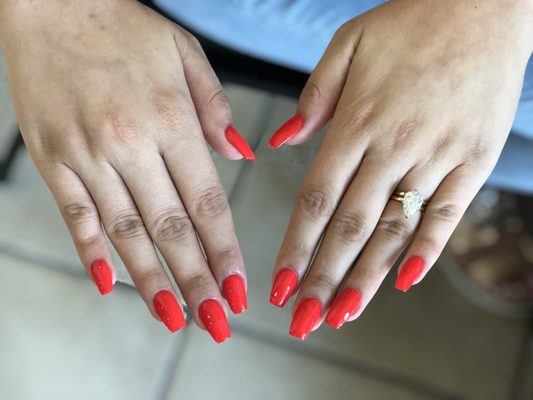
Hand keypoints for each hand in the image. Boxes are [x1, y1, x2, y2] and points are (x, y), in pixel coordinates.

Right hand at [0, 0, 252, 341]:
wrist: (50, 2)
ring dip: (151, 280)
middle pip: (171, 228)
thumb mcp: (185, 55)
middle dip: (196, 280)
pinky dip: (92, 252)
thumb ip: (215, 109)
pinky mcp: (52, 159)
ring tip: (173, 318)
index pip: (208, 202)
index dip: (225, 251)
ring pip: (126, 232)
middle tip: (214, 321)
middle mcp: (130, 144)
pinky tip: (110, 284)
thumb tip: (242, 159)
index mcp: (171, 120)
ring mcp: (86, 155)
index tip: (239, 290)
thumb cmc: (124, 28)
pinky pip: (75, 215)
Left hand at [268, 0, 532, 338]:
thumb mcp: (348, 45)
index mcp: (356, 123)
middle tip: (303, 321)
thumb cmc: (409, 24)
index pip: (316, 198)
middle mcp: (393, 147)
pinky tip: (405, 285)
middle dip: (323, 278)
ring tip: (343, 315)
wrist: (483, 3)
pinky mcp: (475, 160)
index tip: (279, 284)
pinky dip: (428, 251)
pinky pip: (448, 213)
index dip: (296, 245)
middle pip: (350, 226)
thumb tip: (279, 140)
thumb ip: (313, 98)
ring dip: (367, 277)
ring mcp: (437, 156)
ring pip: (396, 229)